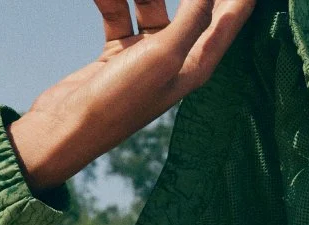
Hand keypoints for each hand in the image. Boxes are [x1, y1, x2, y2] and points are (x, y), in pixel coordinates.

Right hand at [8, 0, 255, 190]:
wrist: (68, 128)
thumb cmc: (119, 101)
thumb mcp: (161, 56)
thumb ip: (192, 17)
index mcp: (195, 68)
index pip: (228, 23)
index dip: (240, 0)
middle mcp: (175, 61)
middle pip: (195, 7)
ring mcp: (145, 56)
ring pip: (151, 4)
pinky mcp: (117, 53)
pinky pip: (119, 12)